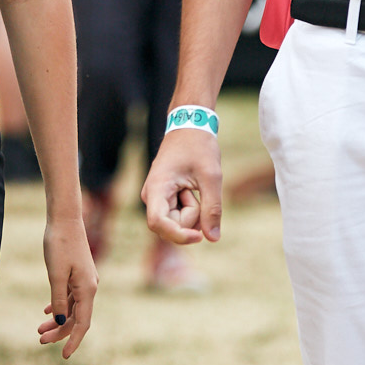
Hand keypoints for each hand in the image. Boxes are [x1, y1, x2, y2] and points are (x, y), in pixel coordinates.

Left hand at [39, 216, 96, 358]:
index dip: (74, 340)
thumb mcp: (56, 275)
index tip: (65, 356)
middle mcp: (89, 287)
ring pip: (72, 308)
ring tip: (39, 330)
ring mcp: (84, 280)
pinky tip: (47, 311)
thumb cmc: (60, 245)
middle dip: (59, 331)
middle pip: (76, 317)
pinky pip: (70, 296)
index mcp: (87, 289)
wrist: (65, 219)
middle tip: (40, 340)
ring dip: (57, 320)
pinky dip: (59, 306)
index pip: (82, 322)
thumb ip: (58, 299)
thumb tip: (60, 321)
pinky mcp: (77, 273)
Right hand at [141, 126, 222, 246]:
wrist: (190, 126)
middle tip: (196, 189)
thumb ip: (212, 208)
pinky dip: (191, 207)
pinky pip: (179, 216)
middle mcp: (151, 197)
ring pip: (177, 223)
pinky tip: (191, 189)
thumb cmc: (199, 146)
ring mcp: (156, 199)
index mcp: (157, 188)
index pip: (158, 223)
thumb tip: (213, 238)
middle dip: (192, 216)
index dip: (178, 235)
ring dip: (193, 211)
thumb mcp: (211, 176)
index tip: (199, 237)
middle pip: (171, 226)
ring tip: (193, 185)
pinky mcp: (163, 200)